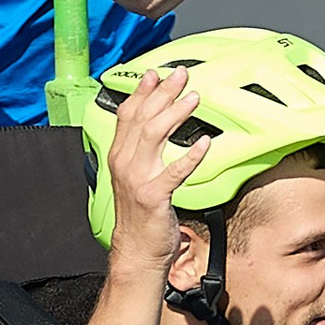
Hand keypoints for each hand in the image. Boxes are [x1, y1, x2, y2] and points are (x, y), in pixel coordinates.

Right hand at [102, 64, 208, 278]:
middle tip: (182, 75)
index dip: (141, 92)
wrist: (137, 250)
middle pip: (143, 118)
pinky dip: (190, 156)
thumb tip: (156, 126)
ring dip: (175, 114)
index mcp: (119, 156)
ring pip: (154, 136)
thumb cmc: (141, 214)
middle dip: (162, 93)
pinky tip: (205, 143)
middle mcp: (124, 163)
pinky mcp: (154, 196)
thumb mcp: (135, 177)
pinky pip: (174, 172)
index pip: (128, 115)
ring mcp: (137, 179)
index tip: (155, 73)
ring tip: (194, 98)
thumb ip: (141, 151)